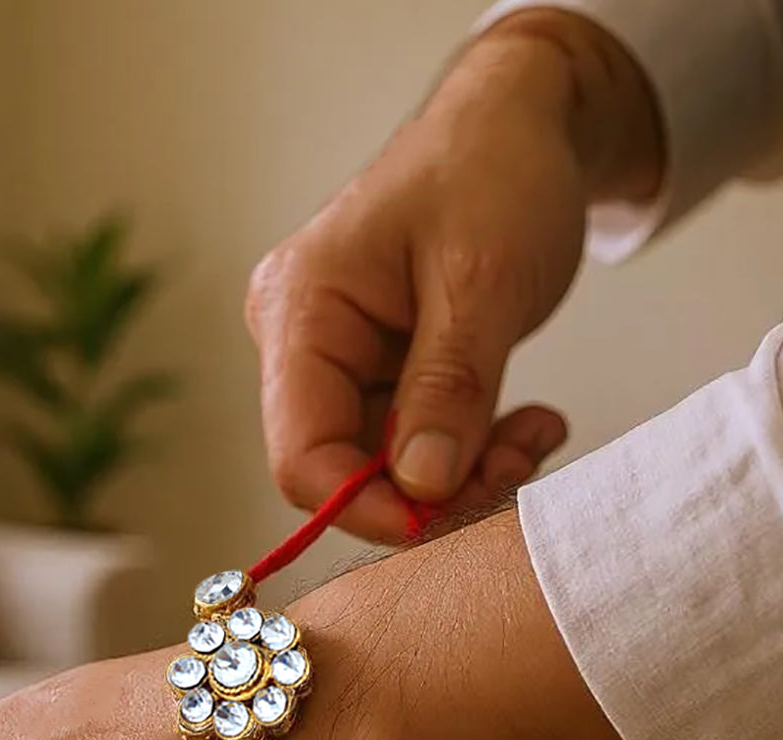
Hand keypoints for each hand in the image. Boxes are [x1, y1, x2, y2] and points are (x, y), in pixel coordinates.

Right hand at [245, 11, 662, 541]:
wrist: (519, 125)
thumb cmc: (493, 171)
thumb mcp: (483, 278)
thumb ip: (449, 387)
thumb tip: (421, 487)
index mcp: (300, 310)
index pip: (302, 454)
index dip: (367, 505)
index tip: (447, 517)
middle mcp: (303, 344)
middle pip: (345, 468)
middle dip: (433, 489)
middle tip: (520, 462)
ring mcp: (340, 362)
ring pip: (388, 467)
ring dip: (467, 472)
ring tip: (537, 434)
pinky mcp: (381, 374)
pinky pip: (417, 444)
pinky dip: (474, 450)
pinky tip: (526, 423)